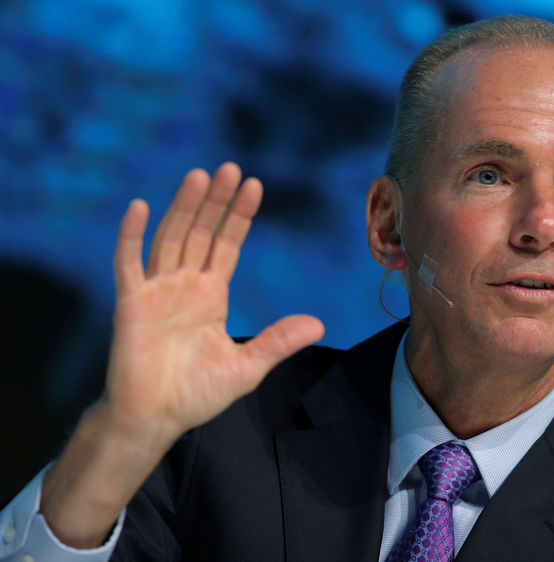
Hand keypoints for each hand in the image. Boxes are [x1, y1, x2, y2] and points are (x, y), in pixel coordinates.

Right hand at [107, 162, 323, 441]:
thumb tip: (318, 324)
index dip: (239, 216)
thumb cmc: (196, 394)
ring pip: (171, 238)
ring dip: (184, 208)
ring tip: (199, 177)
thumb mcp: (246, 367)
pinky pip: (129, 264)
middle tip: (230, 168)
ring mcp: (157, 291)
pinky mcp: (131, 304)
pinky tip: (140, 207)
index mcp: (211, 295)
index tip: (254, 185)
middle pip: (201, 233)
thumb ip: (277, 341)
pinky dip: (132, 236)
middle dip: (216, 202)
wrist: (154, 419)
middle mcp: (185, 285)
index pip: (227, 245)